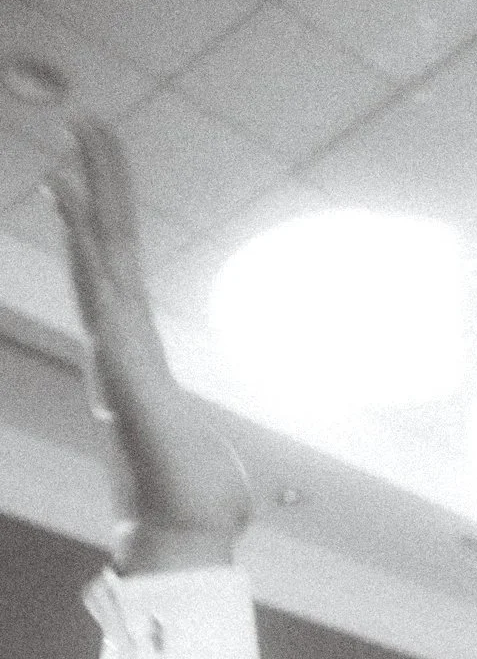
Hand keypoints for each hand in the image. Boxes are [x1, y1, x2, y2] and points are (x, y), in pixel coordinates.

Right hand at [47, 118, 248, 569]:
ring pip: (97, 257)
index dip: (111, 220)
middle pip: (108, 248)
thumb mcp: (216, 467)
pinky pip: (95, 286)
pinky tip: (64, 192)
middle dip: (98, 183)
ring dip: (86, 194)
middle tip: (86, 118)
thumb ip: (212, 458)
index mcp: (140, 362)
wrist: (186, 539)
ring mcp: (113, 353)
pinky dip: (78, 238)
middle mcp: (118, 349)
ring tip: (72, 135)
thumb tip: (230, 491)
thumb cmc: (200, 511)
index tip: (99, 170)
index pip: (123, 274)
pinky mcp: (118, 362)